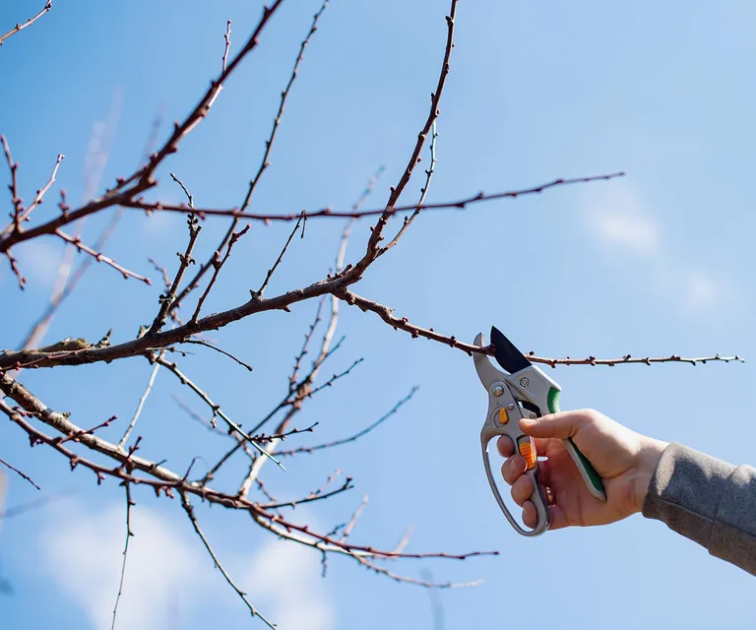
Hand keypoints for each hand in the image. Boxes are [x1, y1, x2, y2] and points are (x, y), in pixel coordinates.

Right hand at [498, 409, 667, 529]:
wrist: (641, 473)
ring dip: (518, 491)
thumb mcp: (582, 421)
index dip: (511, 445)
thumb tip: (520, 425)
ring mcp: (560, 491)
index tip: (508, 444)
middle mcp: (554, 469)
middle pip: (518, 471)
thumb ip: (550, 424)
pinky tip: (531, 509)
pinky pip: (541, 519)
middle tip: (521, 465)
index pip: (523, 445)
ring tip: (529, 486)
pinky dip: (530, 517)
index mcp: (555, 446)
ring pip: (525, 495)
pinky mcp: (567, 513)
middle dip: (511, 469)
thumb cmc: (616, 442)